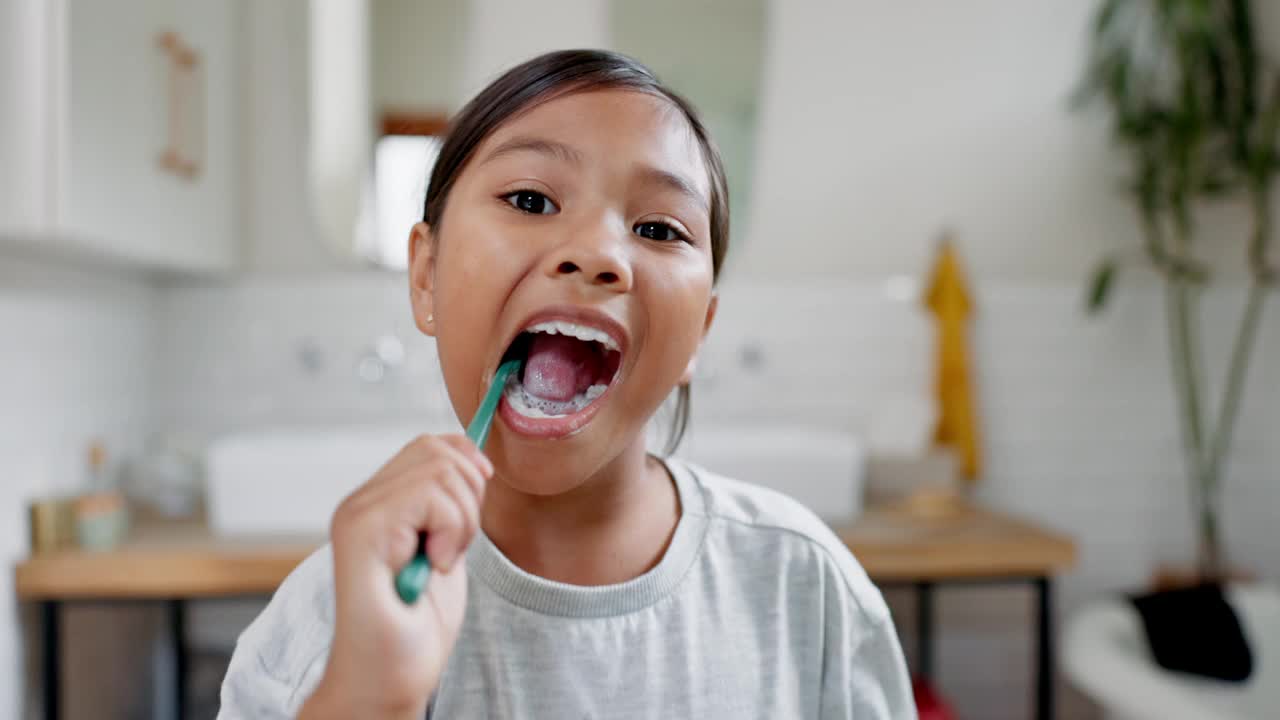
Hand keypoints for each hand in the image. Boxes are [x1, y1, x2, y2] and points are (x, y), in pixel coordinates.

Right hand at [301, 434, 490, 718]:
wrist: (389, 679)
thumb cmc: (416, 625)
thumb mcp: (446, 547)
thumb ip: (450, 505)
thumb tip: (476, 461)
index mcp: (377, 503)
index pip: (431, 444)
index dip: (467, 467)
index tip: (470, 516)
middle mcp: (360, 502)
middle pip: (438, 449)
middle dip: (469, 497)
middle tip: (452, 549)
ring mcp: (357, 514)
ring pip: (441, 470)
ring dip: (462, 522)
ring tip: (439, 562)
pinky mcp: (362, 532)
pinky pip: (432, 498)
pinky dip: (452, 533)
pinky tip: (431, 567)